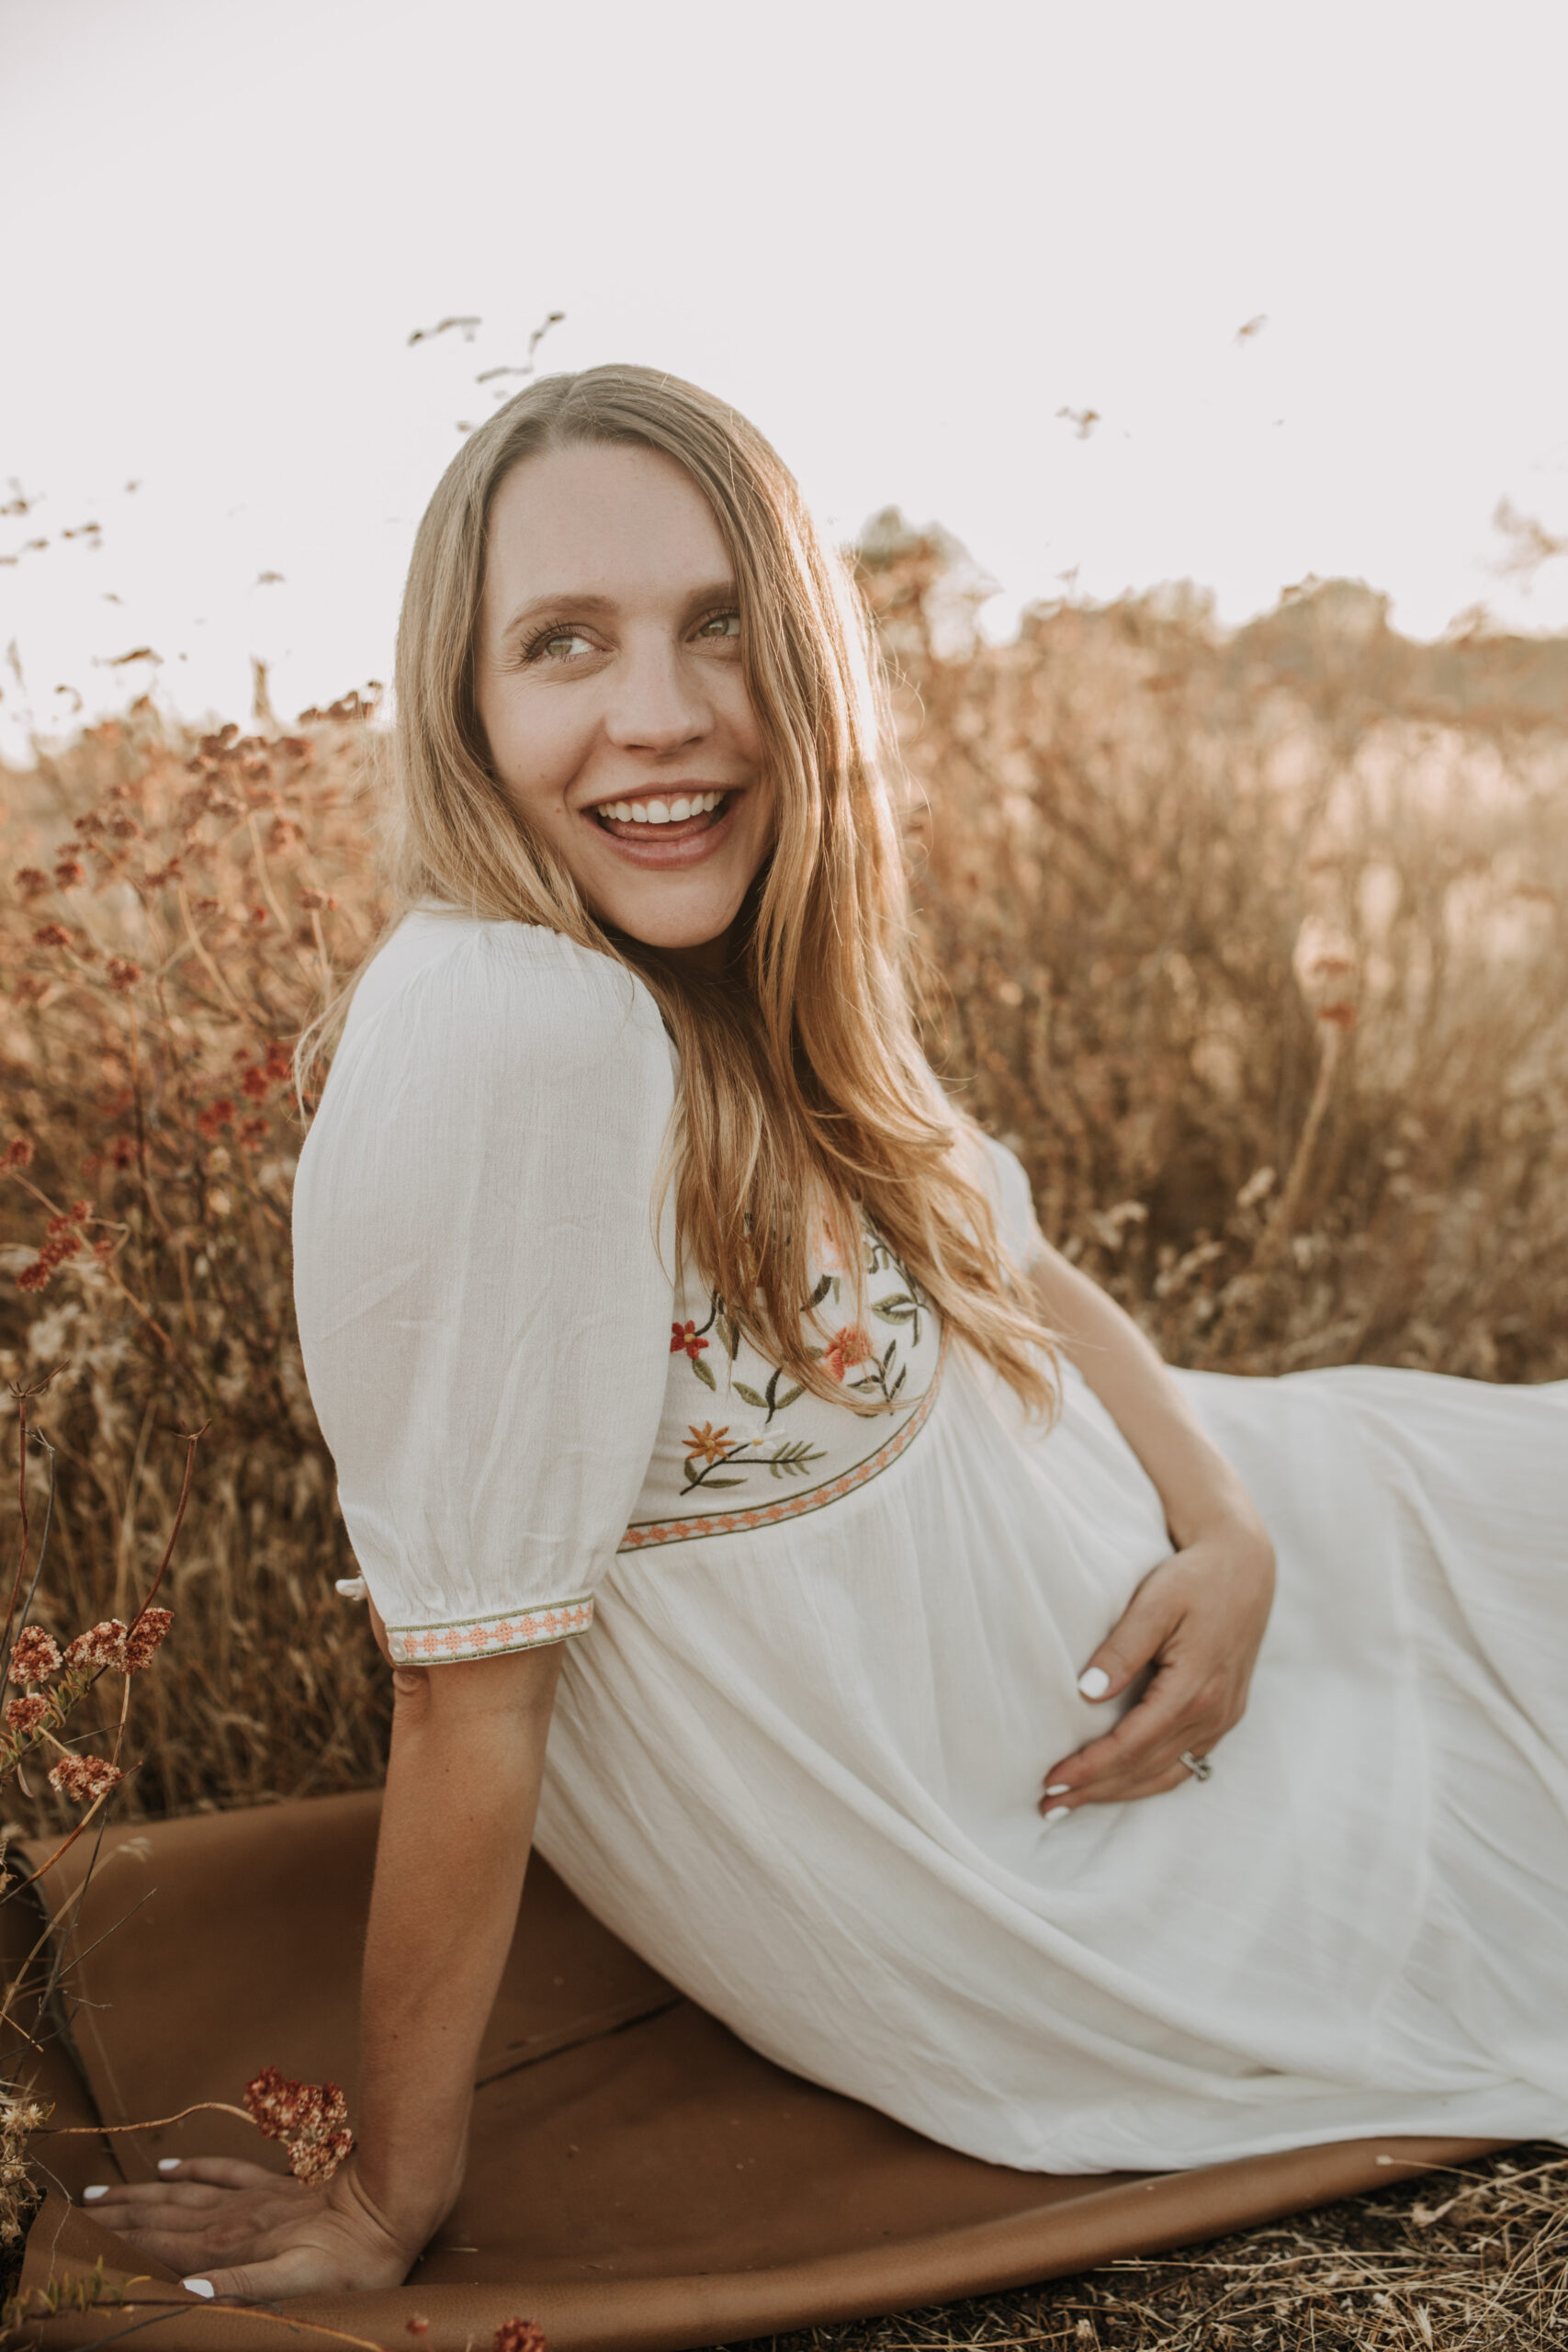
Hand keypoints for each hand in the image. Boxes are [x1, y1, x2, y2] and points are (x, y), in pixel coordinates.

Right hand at [79, 2156, 415, 2299]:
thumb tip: (184, 2290)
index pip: (161, 2247)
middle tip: (77, 2215)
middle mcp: (232, 2219)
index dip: (122, 2244)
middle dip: (118, 2218)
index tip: (83, 2238)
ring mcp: (251, 2199)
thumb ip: (239, 2286)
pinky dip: (192, 2169)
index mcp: (231, 2247)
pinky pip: (222, 2172)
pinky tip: (169, 2166)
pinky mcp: (273, 2184)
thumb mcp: (296, 2284)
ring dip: (141, 2196)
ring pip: (182, 2195)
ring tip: (103, 2193)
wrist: (389, 2206)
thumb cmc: (350, 2261)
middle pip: (161, 2217)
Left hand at [1039, 1517, 1274, 1813]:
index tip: (1052, 1779)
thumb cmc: (1195, 1577)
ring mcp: (1224, 1717)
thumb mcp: (1155, 1603)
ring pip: (1168, 1773)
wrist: (1244, 1565)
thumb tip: (1087, 1692)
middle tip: (1049, 1805)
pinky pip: (1186, 1761)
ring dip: (1121, 1792)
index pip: (1133, 1745)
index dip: (1090, 1767)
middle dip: (1097, 1790)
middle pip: (1147, 1768)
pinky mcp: (1225, 1714)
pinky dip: (1149, 1778)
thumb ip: (1123, 1649)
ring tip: (1076, 1802)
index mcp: (1195, 1689)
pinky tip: (1122, 1783)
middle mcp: (1214, 1713)